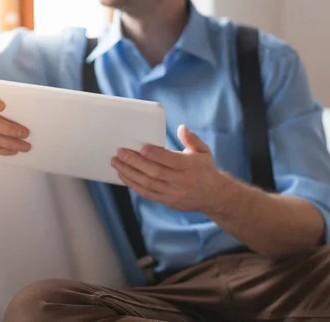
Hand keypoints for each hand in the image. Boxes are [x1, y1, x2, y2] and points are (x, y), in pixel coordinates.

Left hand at [111, 125, 228, 212]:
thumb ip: (192, 139)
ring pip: (147, 184)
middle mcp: (181, 181)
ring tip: (116, 162)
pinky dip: (133, 184)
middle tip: (120, 153)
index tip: (142, 147)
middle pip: (155, 172)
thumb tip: (182, 128)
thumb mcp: (203, 151)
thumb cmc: (205, 169)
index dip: (155, 155)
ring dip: (129, 173)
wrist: (214, 196)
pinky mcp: (166, 201)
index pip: (170, 161)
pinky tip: (123, 175)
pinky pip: (146, 193)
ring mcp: (173, 193)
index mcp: (190, 166)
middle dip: (135, 162)